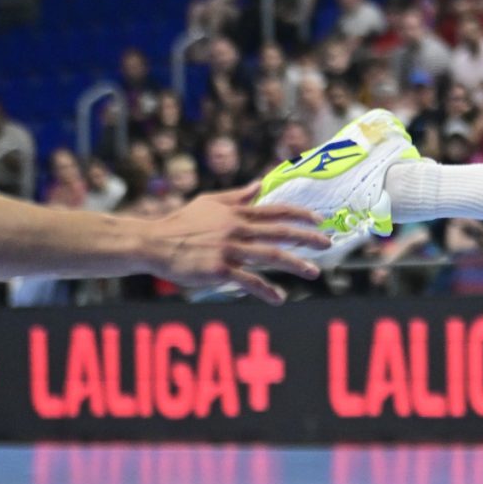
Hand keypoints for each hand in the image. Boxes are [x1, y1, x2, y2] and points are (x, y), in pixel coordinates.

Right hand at [144, 182, 327, 302]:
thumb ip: (238, 196)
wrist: (154, 243)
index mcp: (237, 213)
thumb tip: (260, 184)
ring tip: (314, 272)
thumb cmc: (181, 222)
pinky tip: (279, 299)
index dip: (300, 215)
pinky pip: (248, 281)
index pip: (276, 211)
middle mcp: (237, 229)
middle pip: (280, 232)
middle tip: (328, 243)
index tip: (319, 220)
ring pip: (270, 256)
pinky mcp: (219, 270)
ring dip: (295, 264)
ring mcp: (229, 250)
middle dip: (307, 238)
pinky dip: (265, 290)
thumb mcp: (209, 202)